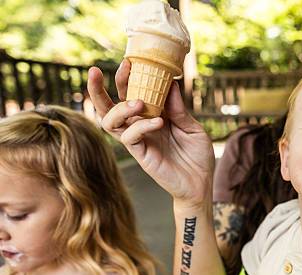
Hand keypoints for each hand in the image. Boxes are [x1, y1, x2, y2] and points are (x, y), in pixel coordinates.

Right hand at [87, 61, 214, 207]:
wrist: (201, 183)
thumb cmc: (197, 155)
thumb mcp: (193, 127)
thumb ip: (179, 109)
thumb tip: (170, 82)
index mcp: (152, 115)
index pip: (131, 93)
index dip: (126, 78)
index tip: (128, 61)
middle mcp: (140, 126)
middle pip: (109, 106)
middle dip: (98, 89)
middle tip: (95, 71)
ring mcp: (138, 140)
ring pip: (110, 121)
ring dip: (119, 108)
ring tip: (138, 102)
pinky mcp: (141, 154)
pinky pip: (130, 137)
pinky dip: (141, 126)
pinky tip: (158, 122)